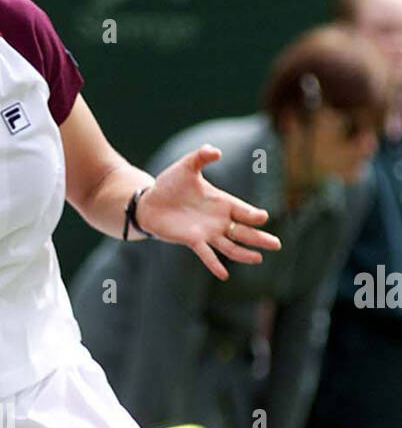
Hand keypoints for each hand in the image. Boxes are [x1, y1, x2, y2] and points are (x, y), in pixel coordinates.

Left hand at [136, 145, 280, 279]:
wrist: (150, 202)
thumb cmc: (170, 183)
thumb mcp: (187, 166)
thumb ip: (201, 157)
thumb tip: (215, 151)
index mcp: (221, 201)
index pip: (243, 210)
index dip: (253, 214)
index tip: (263, 217)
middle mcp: (218, 219)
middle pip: (243, 231)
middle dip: (259, 238)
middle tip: (277, 245)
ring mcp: (207, 232)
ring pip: (230, 246)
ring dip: (244, 253)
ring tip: (259, 259)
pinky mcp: (192, 241)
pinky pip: (206, 255)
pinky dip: (214, 264)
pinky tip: (224, 275)